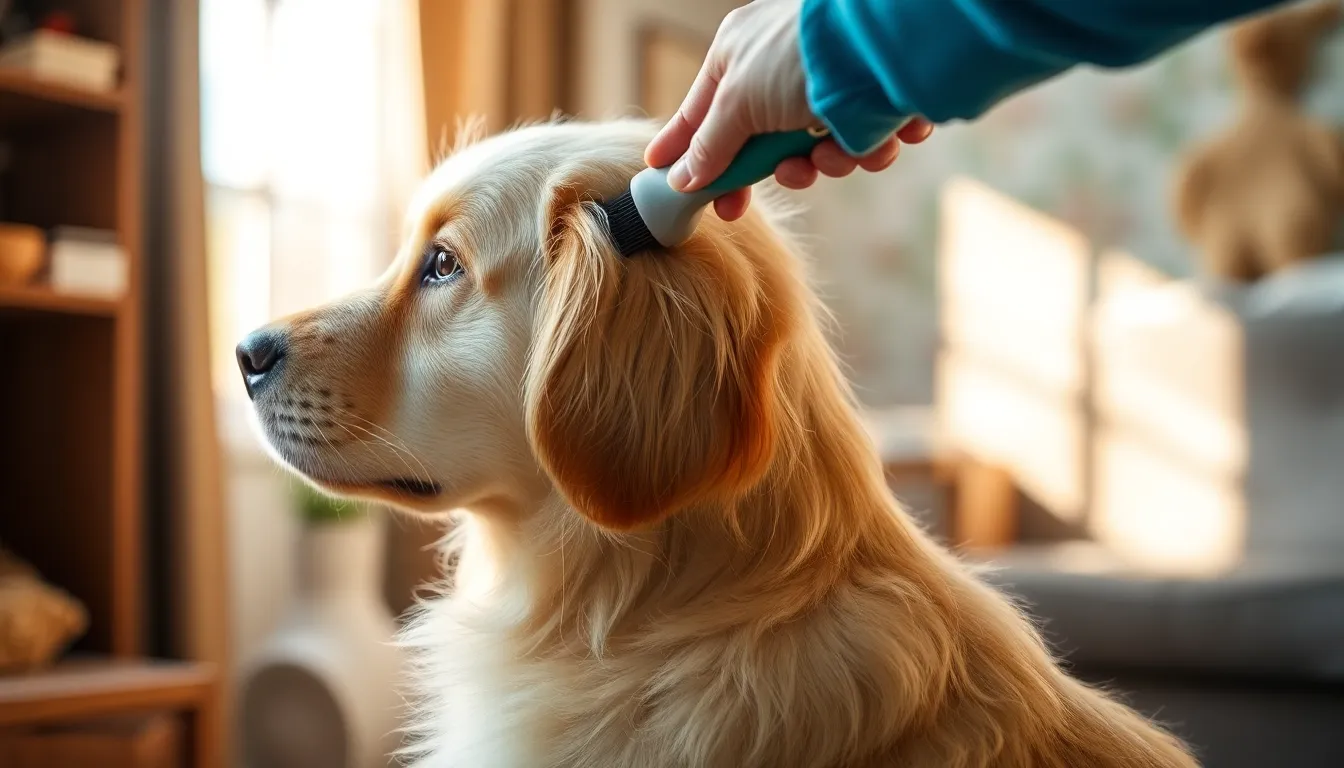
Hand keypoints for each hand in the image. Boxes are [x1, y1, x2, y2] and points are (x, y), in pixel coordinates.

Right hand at [643, 0, 933, 221]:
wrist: (882, 49)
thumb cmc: (797, 61)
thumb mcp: (738, 102)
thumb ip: (708, 146)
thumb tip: (681, 179)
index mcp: (738, 53)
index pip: (699, 111)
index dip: (681, 146)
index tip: (660, 175)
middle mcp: (781, 68)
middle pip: (758, 142)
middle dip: (763, 171)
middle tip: (736, 208)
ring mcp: (827, 87)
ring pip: (813, 152)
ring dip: (822, 163)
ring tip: (831, 153)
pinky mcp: (872, 104)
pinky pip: (860, 146)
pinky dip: (865, 151)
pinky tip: (874, 140)